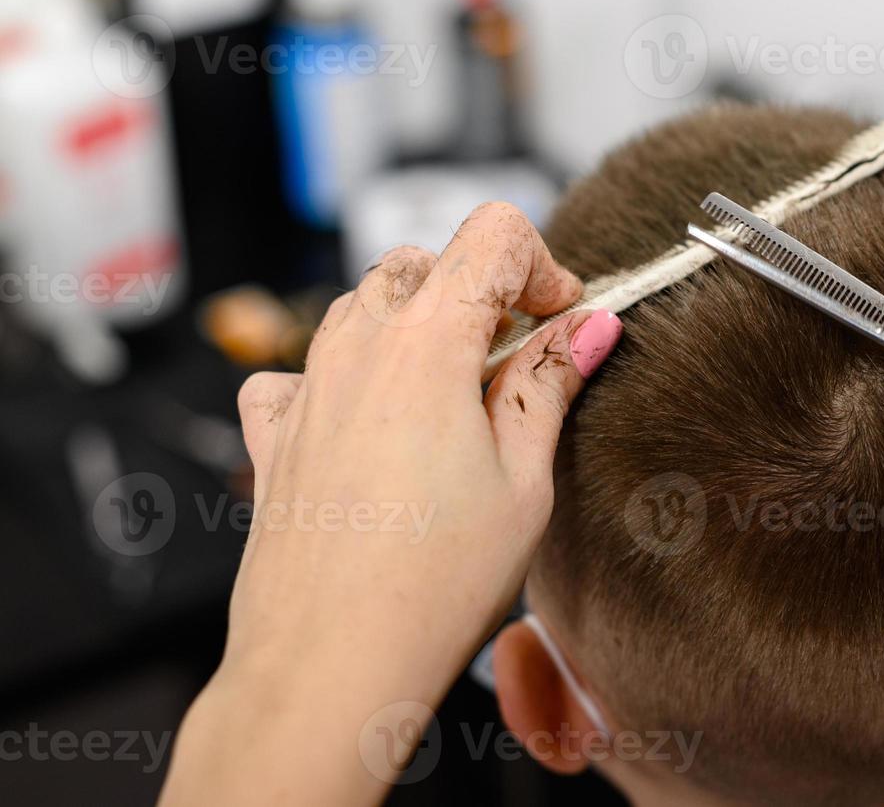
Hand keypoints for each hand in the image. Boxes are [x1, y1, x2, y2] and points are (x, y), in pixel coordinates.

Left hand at [162, 204, 622, 804]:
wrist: (329, 665)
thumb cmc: (433, 584)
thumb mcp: (524, 480)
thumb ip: (551, 385)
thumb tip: (591, 327)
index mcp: (427, 342)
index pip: (492, 235)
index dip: (543, 267)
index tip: (563, 322)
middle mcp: (356, 348)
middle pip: (425, 263)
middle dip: (481, 294)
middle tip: (518, 365)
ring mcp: (307, 388)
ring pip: (363, 307)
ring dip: (416, 328)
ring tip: (455, 403)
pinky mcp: (275, 436)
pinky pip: (300, 370)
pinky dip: (341, 375)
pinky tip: (371, 424)